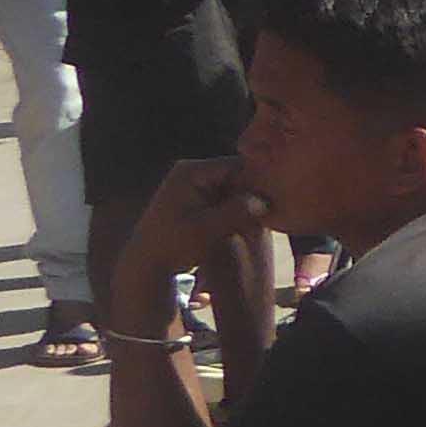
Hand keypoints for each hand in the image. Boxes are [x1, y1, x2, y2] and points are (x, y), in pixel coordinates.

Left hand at [115, 155, 268, 301]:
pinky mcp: (197, 198)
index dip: (259, 180)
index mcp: (191, 171)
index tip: (279, 197)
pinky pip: (226, 198)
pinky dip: (238, 209)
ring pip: (234, 188)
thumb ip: (235, 212)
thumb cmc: (173, 245)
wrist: (147, 261)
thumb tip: (264, 202)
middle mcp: (193, 171)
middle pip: (237, 174)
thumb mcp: (207, 229)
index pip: (237, 165)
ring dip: (248, 203)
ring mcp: (195, 184)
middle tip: (276, 211)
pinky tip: (252, 224)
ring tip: (266, 219)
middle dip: (255, 192)